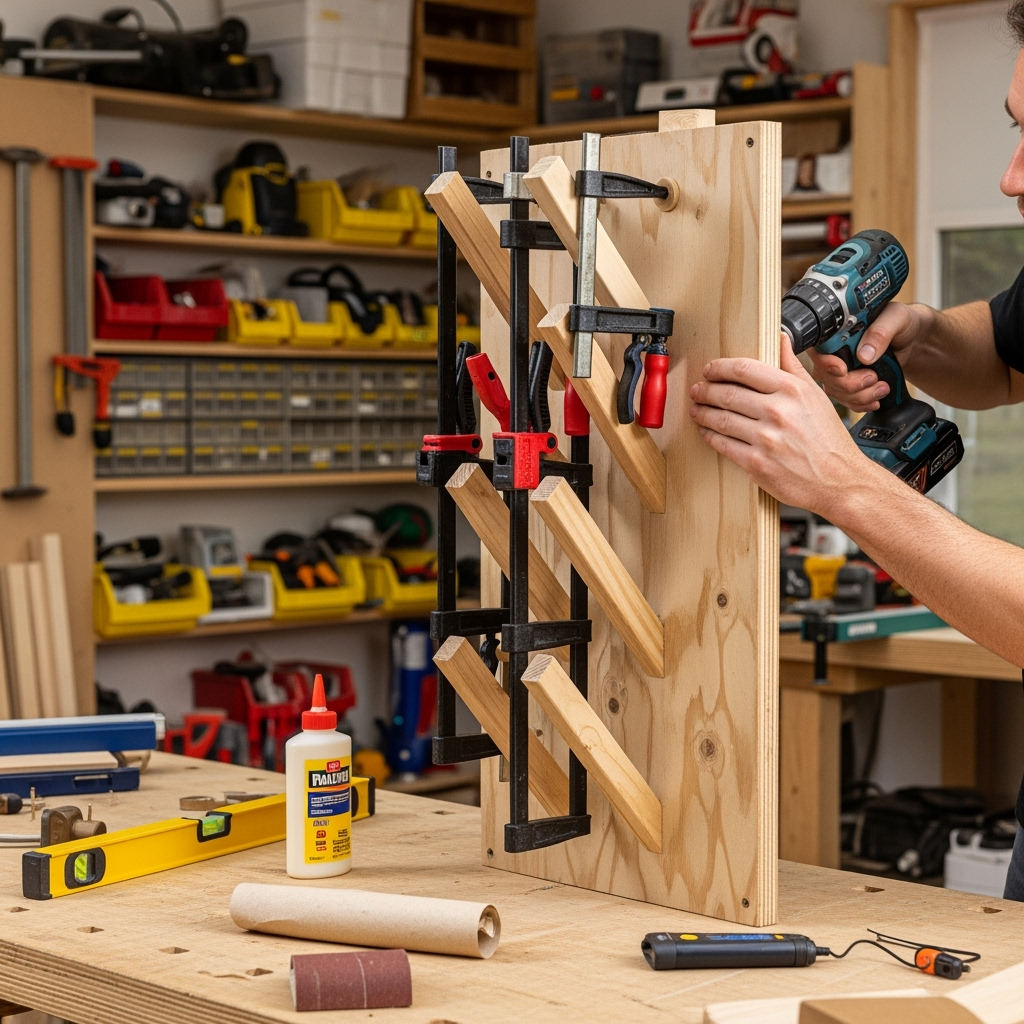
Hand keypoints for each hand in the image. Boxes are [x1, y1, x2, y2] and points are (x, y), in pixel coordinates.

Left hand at [689, 334, 864, 515]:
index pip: (744, 369)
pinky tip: (706, 431)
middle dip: (706, 390)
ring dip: (703, 412)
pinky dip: (710, 435)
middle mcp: (778, 412)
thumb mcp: (816, 396)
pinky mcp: (756, 464)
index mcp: (792, 390)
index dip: (720, 367)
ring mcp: (765, 439)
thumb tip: (781, 339)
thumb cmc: (828, 439)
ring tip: (698, 409)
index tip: (710, 370)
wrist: (839, 479)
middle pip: (727, 393)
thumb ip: (792, 367)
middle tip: (698, 390)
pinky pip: (723, 444)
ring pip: (721, 419)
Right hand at [807, 301, 924, 411]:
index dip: (826, 364)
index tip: (843, 370)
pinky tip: (875, 400)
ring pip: (835, 391)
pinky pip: (845, 400)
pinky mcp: (849, 383)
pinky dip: (860, 404)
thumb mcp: (896, 318)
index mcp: (838, 331)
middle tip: (872, 378)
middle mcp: (834, 351)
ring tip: (882, 388)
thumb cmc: (902, 322)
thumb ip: (880, 332)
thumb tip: (863, 355)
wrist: (913, 339)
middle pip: (825, 376)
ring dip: (859, 396)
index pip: (817, 350)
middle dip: (849, 384)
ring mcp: (840, 369)